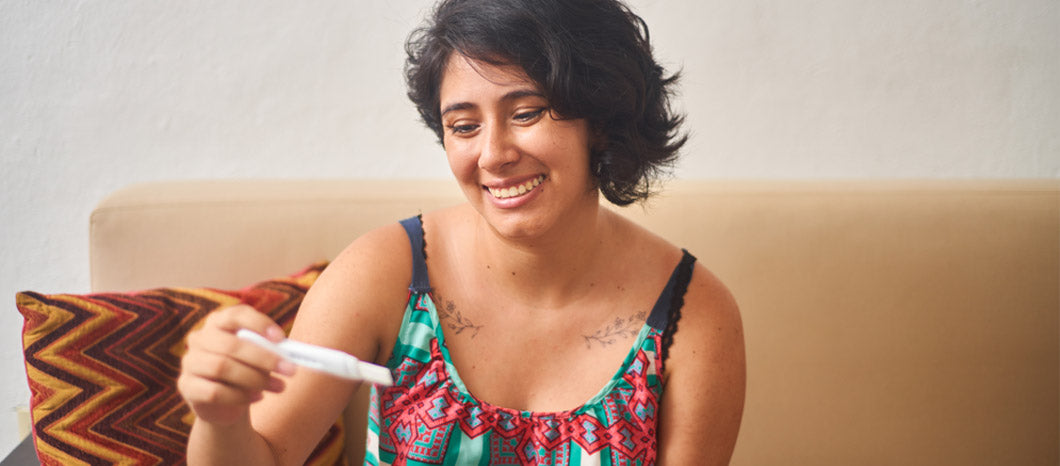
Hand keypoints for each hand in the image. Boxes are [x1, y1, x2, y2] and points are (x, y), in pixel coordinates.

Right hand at [177, 305, 295, 425]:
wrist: (226, 402)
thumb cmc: (248, 370)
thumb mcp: (260, 357)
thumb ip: (270, 351)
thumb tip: (289, 354)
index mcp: (219, 322)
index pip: (237, 315)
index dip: (260, 324)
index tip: (281, 339)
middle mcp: (200, 338)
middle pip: (231, 344)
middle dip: (264, 358)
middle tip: (290, 370)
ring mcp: (190, 361)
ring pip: (222, 367)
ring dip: (256, 379)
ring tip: (279, 387)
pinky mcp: (186, 386)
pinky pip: (214, 391)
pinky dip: (240, 396)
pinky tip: (258, 397)